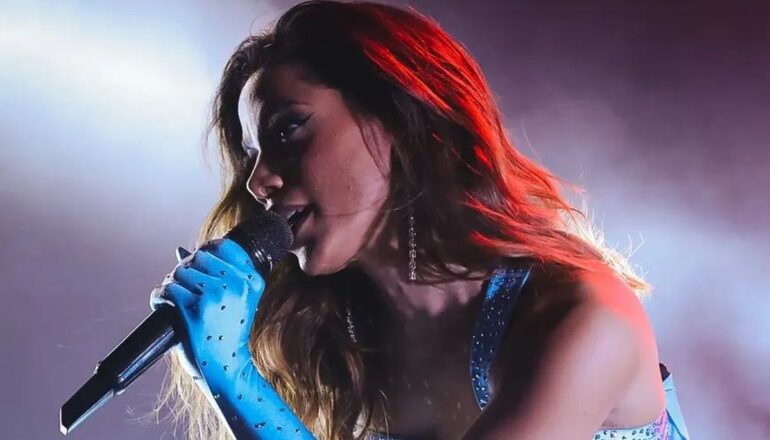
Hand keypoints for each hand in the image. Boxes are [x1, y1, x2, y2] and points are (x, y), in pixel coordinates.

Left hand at [149, 239, 316, 438]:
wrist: (226, 368)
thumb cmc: (228, 334)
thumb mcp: (236, 301)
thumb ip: (216, 273)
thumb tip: (180, 249)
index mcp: (251, 280)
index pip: (222, 246)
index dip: (204, 252)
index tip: (198, 267)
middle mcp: (236, 284)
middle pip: (197, 256)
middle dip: (185, 269)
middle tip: (183, 288)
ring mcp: (215, 295)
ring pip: (179, 272)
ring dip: (170, 283)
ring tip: (173, 299)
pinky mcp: (194, 309)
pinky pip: (166, 290)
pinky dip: (159, 298)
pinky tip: (164, 307)